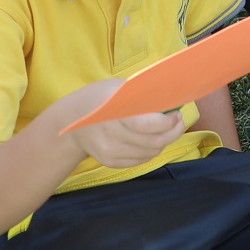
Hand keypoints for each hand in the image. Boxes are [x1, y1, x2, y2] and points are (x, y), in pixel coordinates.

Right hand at [63, 80, 183, 171]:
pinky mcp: (110, 161)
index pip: (147, 125)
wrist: (71, 120)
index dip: (167, 123)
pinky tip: (150, 139)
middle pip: (153, 142)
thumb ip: (143, 95)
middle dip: (173, 132)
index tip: (176, 114)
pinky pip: (141, 159)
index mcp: (114, 113)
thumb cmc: (101, 98)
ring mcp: (109, 151)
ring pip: (150, 152)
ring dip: (164, 141)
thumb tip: (173, 98)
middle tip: (178, 122)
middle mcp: (110, 136)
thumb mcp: (119, 88)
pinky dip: (151, 150)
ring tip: (166, 129)